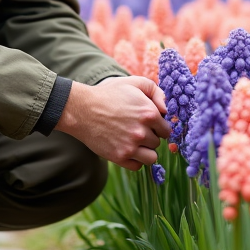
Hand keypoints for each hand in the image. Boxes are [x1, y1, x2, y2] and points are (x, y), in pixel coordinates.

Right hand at [55, 76, 170, 170]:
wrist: (82, 109)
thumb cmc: (109, 94)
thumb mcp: (134, 83)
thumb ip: (157, 92)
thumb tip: (166, 110)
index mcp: (149, 113)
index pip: (166, 129)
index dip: (158, 126)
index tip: (148, 123)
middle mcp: (142, 132)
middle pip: (158, 142)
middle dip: (150, 136)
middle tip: (135, 128)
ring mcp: (130, 147)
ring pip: (152, 157)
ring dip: (145, 150)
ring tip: (134, 141)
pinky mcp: (119, 157)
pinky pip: (137, 166)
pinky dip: (135, 160)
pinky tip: (127, 148)